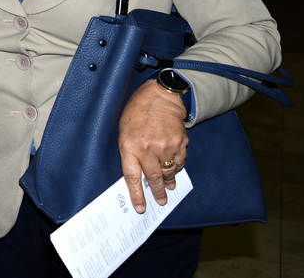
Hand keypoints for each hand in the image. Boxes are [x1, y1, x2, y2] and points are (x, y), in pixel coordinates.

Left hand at [117, 79, 188, 212]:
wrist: (160, 96)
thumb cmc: (137, 113)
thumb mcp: (124, 131)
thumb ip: (130, 152)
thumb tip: (138, 175)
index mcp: (129, 146)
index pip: (132, 177)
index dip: (136, 195)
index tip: (141, 208)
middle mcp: (147, 148)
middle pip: (153, 178)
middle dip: (157, 193)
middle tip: (160, 201)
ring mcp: (165, 146)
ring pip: (169, 172)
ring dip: (169, 181)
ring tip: (168, 186)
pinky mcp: (180, 143)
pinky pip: (179, 162)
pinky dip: (177, 168)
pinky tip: (174, 168)